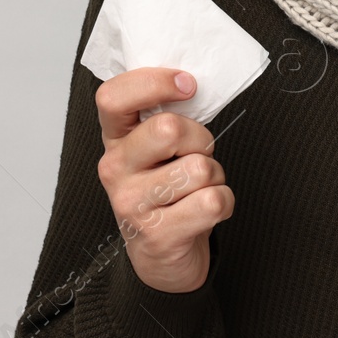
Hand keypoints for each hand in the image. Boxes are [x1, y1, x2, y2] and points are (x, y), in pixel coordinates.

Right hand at [94, 67, 233, 292]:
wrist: (161, 255)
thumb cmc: (166, 190)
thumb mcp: (157, 149)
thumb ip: (166, 115)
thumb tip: (192, 83)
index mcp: (116, 139)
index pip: (113, 96)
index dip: (155, 82)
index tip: (187, 85)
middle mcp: (115, 169)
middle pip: (168, 128)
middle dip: (201, 139)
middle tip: (196, 156)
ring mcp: (131, 204)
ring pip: (199, 168)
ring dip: (214, 176)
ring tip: (197, 189)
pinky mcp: (157, 235)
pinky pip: (213, 201)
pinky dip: (224, 202)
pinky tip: (204, 212)